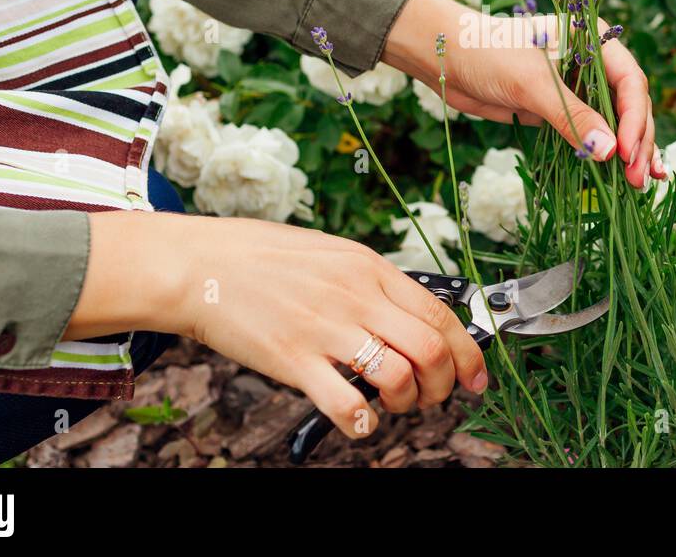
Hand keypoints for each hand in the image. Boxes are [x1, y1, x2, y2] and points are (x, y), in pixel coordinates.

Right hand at [70, 212, 487, 438]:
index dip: (468, 352)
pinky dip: (362, 423)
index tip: (475, 377)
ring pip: (398, 376)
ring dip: (408, 403)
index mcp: (369, 269)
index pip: (440, 313)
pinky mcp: (293, 359)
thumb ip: (369, 281)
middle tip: (432, 398)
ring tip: (393, 407)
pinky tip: (357, 421)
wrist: (200, 265)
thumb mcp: (330, 253)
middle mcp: (357, 297)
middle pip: (430, 349)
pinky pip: (345, 402)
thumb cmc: (260, 257)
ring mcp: (326, 329)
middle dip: (445, 384)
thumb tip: (405, 311)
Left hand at [384, 0, 663, 188]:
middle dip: (636, 142)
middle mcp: (594, 62)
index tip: (625, 153)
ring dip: (630, 153)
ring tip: (643, 184)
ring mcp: (579, 88)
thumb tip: (608, 153)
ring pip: (616, 123)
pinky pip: (592, 134)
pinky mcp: (561, 110)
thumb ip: (571, 117)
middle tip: (637, 179)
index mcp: (595, 39)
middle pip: (630, 106)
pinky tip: (625, 175)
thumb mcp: (531, 83)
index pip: (629, 83)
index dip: (633, 119)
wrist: (446, 56)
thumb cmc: (487, 53)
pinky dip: (606, 154)